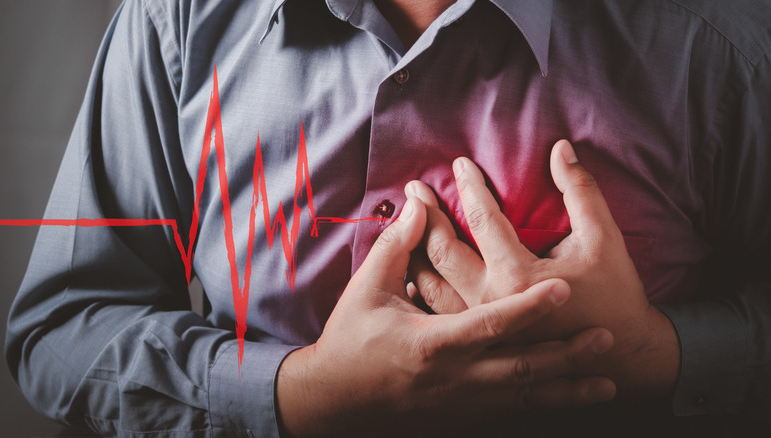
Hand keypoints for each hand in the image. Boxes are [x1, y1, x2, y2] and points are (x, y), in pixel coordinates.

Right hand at [276, 191, 615, 436]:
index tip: (563, 288)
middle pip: (523, 368)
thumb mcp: (367, 290)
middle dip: (566, 355)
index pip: (492, 323)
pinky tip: (566, 400)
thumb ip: (396, 246)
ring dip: (566, 388)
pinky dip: (541, 406)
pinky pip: (509, 412)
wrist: (334, 401)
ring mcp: (460, 401)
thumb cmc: (350, 341)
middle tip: (607, 339)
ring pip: (523, 397)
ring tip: (606, 382)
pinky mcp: (460, 414)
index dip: (529, 307)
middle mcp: (454, 377)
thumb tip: (416, 204)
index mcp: (433, 342)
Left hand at [408, 140, 679, 398]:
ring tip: (404, 222)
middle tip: (415, 187)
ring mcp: (479, 327)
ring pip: (429, 284)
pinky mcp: (477, 342)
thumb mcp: (604, 239)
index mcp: (519, 277)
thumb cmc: (614, 294)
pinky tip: (410, 268)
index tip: (458, 163)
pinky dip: (419, 286)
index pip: (483, 220)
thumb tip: (561, 148)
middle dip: (425, 214)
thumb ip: (580, 191)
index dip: (470, 187)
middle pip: (442, 252)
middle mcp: (490, 303)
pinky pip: (435, 311)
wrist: (620, 355)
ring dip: (413, 250)